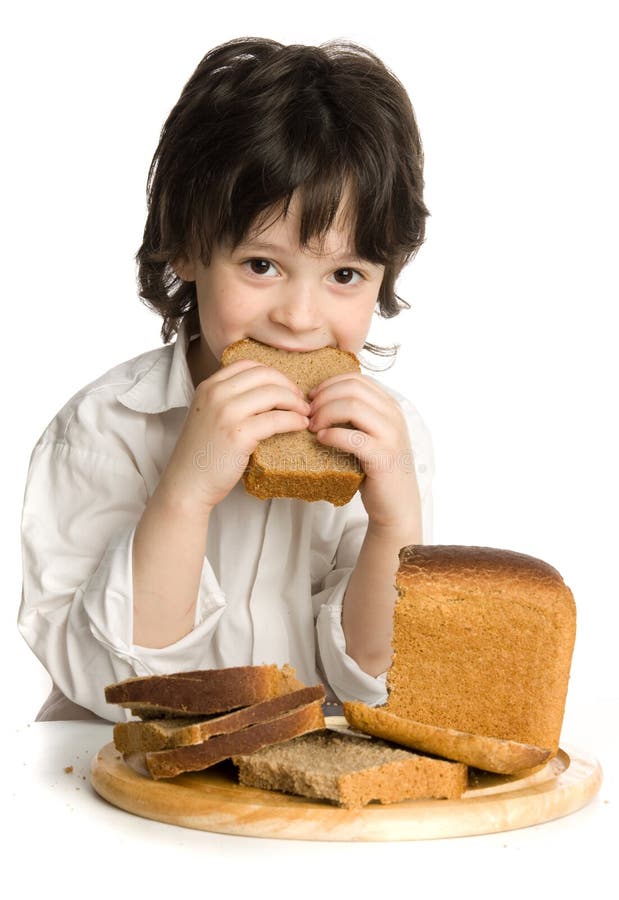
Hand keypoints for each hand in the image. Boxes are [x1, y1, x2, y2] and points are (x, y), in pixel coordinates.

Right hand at [157, 359, 310, 517]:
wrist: (187, 484)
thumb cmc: (202, 455)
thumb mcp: (208, 416)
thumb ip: (228, 400)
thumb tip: (269, 392)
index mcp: (208, 387)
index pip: (248, 365)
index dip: (273, 374)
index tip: (286, 388)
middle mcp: (215, 394)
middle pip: (264, 375)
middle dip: (289, 386)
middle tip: (301, 401)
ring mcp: (226, 413)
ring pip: (274, 394)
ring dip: (296, 403)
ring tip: (305, 414)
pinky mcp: (239, 434)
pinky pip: (277, 419)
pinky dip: (294, 421)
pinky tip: (300, 426)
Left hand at [308, 374, 421, 536]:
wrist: (396, 505)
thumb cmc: (375, 469)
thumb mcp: (369, 434)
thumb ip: (354, 415)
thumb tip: (316, 399)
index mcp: (390, 406)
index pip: (356, 379)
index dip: (328, 385)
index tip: (311, 400)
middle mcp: (394, 416)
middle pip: (352, 388)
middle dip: (323, 397)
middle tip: (308, 414)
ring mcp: (391, 435)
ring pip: (352, 406)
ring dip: (325, 413)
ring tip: (312, 427)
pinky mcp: (383, 457)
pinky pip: (353, 437)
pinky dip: (332, 435)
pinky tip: (320, 440)